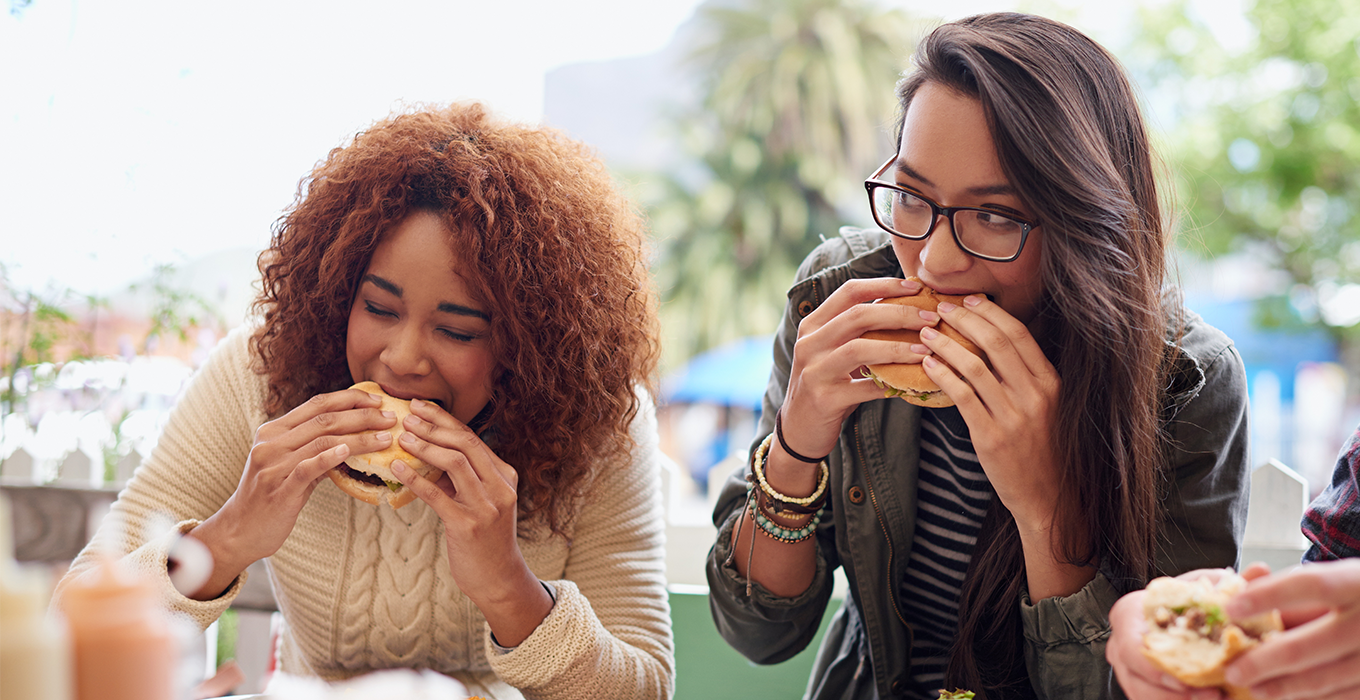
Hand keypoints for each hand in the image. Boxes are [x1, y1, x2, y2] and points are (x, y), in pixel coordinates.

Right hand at [189, 387, 395, 598]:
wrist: (240, 532)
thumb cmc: (271, 497)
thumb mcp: (289, 465)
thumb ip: (314, 449)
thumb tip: (351, 438)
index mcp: (273, 431)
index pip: (316, 404)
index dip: (349, 398)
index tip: (376, 399)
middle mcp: (271, 443)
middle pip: (324, 419)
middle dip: (362, 415)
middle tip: (390, 418)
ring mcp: (273, 465)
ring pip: (322, 441)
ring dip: (359, 437)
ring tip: (385, 438)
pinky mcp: (279, 489)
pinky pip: (307, 467)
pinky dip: (329, 457)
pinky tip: (348, 451)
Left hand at [389, 398, 551, 646]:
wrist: (498, 579)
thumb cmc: (484, 539)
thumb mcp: (480, 501)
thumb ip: (460, 478)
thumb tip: (426, 452)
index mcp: (504, 476)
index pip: (472, 438)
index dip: (444, 420)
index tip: (420, 407)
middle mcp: (500, 487)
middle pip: (465, 443)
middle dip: (433, 426)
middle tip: (407, 416)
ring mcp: (487, 507)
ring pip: (455, 463)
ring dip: (424, 446)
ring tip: (401, 438)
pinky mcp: (468, 526)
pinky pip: (438, 496)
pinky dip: (415, 478)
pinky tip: (396, 468)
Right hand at [779, 276, 934, 461]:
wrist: (798, 428)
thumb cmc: (826, 383)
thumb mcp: (832, 351)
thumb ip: (857, 331)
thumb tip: (907, 308)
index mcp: (813, 325)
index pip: (850, 292)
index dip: (885, 285)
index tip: (916, 287)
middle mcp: (809, 343)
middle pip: (859, 316)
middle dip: (900, 313)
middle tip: (930, 318)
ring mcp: (815, 371)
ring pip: (860, 348)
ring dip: (898, 347)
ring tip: (925, 349)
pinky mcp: (825, 398)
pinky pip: (865, 388)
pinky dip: (891, 384)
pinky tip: (912, 384)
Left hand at [921, 295, 1060, 528]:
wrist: (1050, 499)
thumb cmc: (1044, 450)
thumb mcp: (1048, 408)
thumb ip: (1027, 377)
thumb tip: (994, 342)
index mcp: (1051, 383)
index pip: (1019, 335)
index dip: (990, 313)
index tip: (969, 300)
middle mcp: (1036, 395)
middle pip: (996, 343)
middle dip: (965, 319)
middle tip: (940, 308)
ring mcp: (1014, 417)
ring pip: (975, 366)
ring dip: (946, 344)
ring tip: (926, 334)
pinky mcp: (992, 437)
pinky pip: (962, 396)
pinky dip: (942, 375)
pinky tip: (928, 365)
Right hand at [1107, 567, 1260, 699]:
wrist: (1173, 613)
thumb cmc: (1184, 600)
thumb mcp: (1203, 586)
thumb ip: (1230, 582)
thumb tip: (1261, 570)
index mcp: (1127, 616)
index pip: (1131, 647)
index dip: (1156, 668)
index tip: (1187, 677)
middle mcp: (1119, 646)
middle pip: (1138, 680)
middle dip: (1176, 694)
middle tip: (1215, 696)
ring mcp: (1128, 672)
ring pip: (1144, 697)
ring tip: (1219, 699)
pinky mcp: (1140, 688)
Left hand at [1224, 558, 1359, 698]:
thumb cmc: (1357, 594)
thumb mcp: (1334, 579)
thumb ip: (1291, 588)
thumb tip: (1237, 593)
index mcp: (1358, 583)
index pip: (1312, 586)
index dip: (1269, 596)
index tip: (1230, 608)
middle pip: (1307, 646)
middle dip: (1263, 661)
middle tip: (1232, 671)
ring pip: (1322, 678)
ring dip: (1283, 687)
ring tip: (1253, 688)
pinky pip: (1342, 695)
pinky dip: (1310, 696)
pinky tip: (1286, 694)